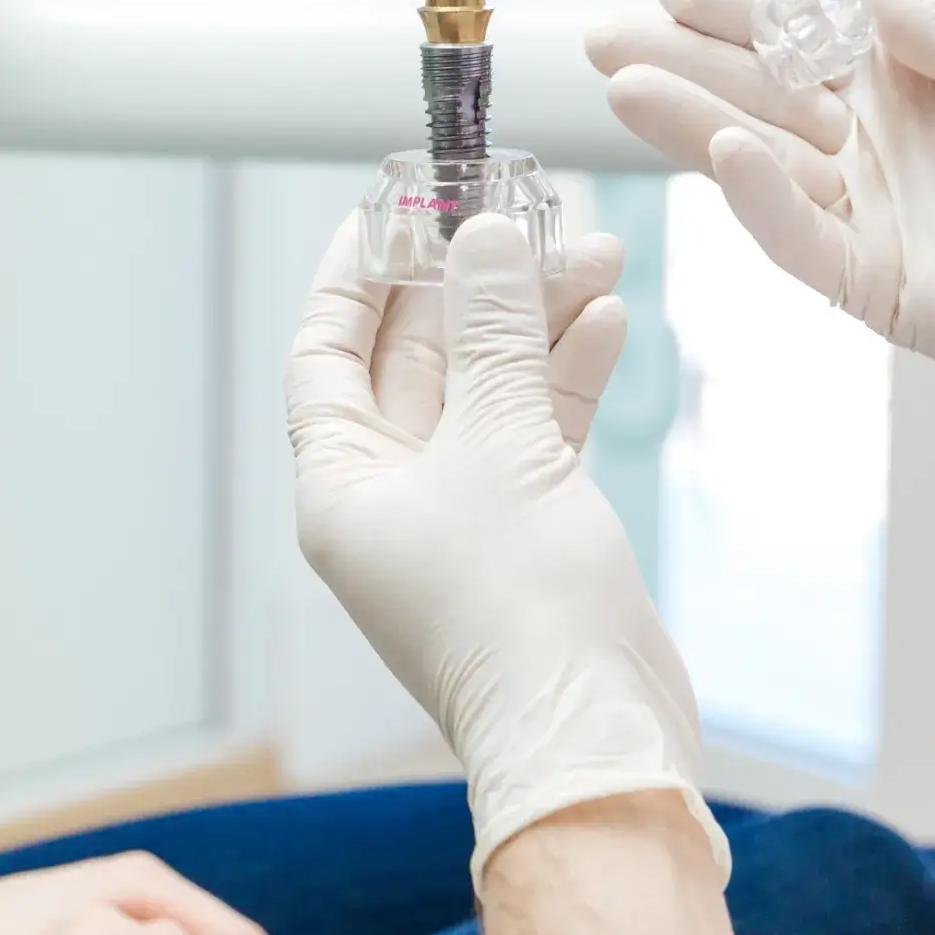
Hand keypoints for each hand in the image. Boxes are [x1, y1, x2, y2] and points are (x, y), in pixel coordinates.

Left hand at [286, 215, 727, 889]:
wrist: (597, 730)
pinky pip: (539, 429)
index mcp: (344, 484)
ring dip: (536, 321)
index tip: (396, 204)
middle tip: (522, 212)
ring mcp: (465, 514)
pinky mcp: (531, 528)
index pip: (328, 352)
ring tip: (591, 252)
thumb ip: (493, 332)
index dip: (358, 274)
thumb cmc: (519, 607)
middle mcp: (393, 496)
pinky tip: (607, 320)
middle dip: (473, 284)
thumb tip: (486, 237)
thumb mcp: (498, 445)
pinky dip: (569, 376)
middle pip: (420, 360)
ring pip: (491, 388)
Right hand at [588, 0, 934, 498]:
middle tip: (604, 38)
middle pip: (760, 100)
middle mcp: (878, 153)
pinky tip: (728, 155)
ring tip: (625, 85)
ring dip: (695, 126)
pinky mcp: (883, 287)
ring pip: (764, 168)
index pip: (802, 42)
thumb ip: (924, 18)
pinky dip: (765, 202)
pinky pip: (808, 241)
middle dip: (683, 66)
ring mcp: (874, 221)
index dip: (738, 12)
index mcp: (910, 88)